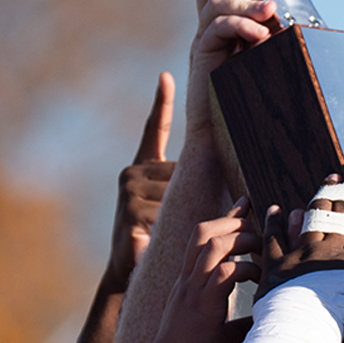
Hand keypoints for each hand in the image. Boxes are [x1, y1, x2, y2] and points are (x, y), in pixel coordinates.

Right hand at [108, 73, 177, 289]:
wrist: (128, 266)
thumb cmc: (155, 234)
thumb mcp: (173, 205)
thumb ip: (186, 182)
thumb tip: (216, 162)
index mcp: (143, 167)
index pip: (152, 129)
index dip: (160, 102)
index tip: (166, 75)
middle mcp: (132, 172)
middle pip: (180, 171)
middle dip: (192, 195)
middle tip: (181, 216)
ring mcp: (128, 190)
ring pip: (177, 194)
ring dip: (183, 216)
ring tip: (168, 231)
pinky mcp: (129, 210)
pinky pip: (167, 214)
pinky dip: (171, 229)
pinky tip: (155, 237)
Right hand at [147, 199, 261, 342]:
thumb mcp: (216, 332)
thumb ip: (236, 321)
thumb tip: (262, 320)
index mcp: (188, 283)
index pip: (201, 239)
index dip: (225, 218)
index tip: (245, 203)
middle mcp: (187, 281)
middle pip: (203, 232)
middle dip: (233, 222)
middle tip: (257, 227)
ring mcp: (192, 292)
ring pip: (212, 246)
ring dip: (239, 240)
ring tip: (259, 249)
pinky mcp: (202, 307)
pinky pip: (222, 274)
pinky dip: (243, 268)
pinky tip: (257, 278)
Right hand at [183, 0, 279, 146]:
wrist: (228, 144)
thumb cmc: (252, 108)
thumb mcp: (271, 66)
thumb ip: (276, 41)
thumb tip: (296, 25)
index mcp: (225, 27)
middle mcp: (210, 31)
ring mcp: (204, 43)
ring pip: (213, 3)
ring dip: (244, 2)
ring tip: (270, 12)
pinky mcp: (202, 58)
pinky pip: (215, 28)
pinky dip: (239, 26)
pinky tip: (260, 37)